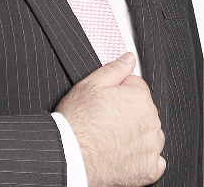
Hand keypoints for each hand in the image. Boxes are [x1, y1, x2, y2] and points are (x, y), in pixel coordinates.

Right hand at [55, 52, 164, 186]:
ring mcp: (151, 147)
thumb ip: (115, 68)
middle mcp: (150, 121)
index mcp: (139, 97)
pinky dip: (142, 156)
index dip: (120, 91)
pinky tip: (124, 152)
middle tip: (106, 117)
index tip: (108, 100)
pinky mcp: (149, 169)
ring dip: (138, 132)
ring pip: (151, 133)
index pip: (137, 86)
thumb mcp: (91, 84)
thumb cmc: (78, 121)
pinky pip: (154, 159)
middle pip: (145, 109)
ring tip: (113, 136)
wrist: (72, 156)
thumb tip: (129, 58)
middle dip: (129, 111)